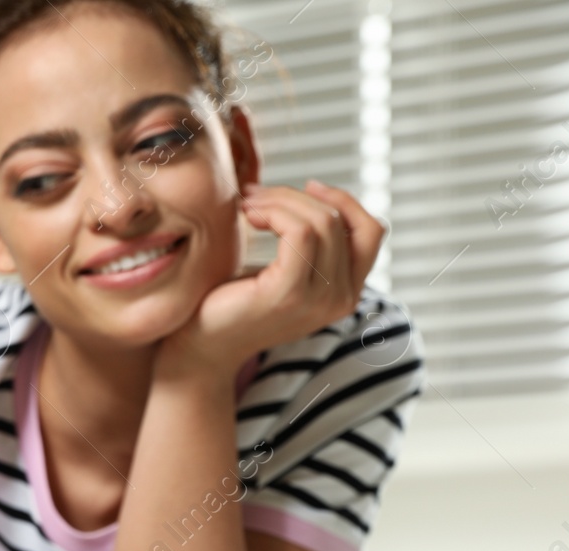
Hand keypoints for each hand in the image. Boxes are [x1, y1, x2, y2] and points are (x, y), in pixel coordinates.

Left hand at [159, 180, 386, 378]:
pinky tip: (247, 216)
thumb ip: (312, 243)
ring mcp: (319, 300)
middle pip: (339, 221)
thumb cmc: (232, 300)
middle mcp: (342, 300)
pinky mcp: (289, 293)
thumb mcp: (284, 268)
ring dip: (280, 201)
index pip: (370, 231)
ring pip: (321, 222)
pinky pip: (300, 232)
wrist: (198, 344)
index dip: (343, 200)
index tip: (305, 187)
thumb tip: (318, 191)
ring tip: (247, 204)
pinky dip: (274, 212)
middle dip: (296, 196)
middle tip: (254, 194)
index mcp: (346, 293)